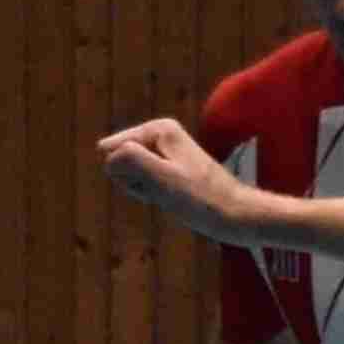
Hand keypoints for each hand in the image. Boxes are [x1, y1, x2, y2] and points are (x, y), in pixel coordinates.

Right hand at [99, 117, 275, 246]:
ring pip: (129, 175)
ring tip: (171, 195)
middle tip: (166, 190)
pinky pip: (143, 184)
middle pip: (119, 162)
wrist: (236, 215)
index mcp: (158, 128)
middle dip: (136, 182)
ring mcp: (163, 151)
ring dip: (144, 190)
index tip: (161, 181)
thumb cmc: (201, 199)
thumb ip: (130, 160)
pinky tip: (172, 199)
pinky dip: (153, 195)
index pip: (112, 153)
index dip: (130, 175)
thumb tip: (108, 156)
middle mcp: (160, 133)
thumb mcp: (161, 178)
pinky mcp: (168, 169)